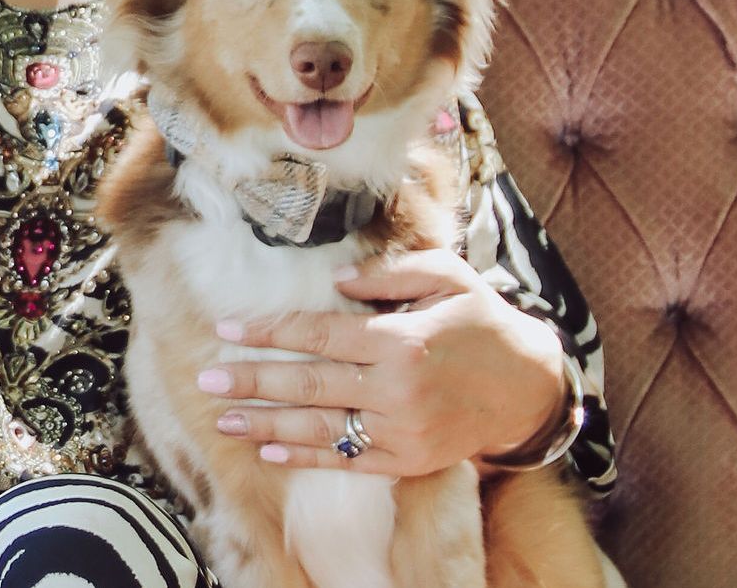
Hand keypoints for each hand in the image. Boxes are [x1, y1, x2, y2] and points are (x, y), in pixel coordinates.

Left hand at [197, 248, 567, 476]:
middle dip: (253, 381)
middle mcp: (397, 389)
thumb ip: (388, 274)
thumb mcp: (446, 277)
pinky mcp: (409, 460)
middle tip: (207, 379)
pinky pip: (349, 462)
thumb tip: (336, 280)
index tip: (228, 329)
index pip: (319, 334)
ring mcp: (402, 430)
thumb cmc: (481, 322)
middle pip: (310, 385)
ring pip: (321, 429)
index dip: (270, 331)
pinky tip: (271, 451)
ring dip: (267, 424)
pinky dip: (308, 458)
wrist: (528, 387)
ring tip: (224, 420)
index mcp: (400, 339)